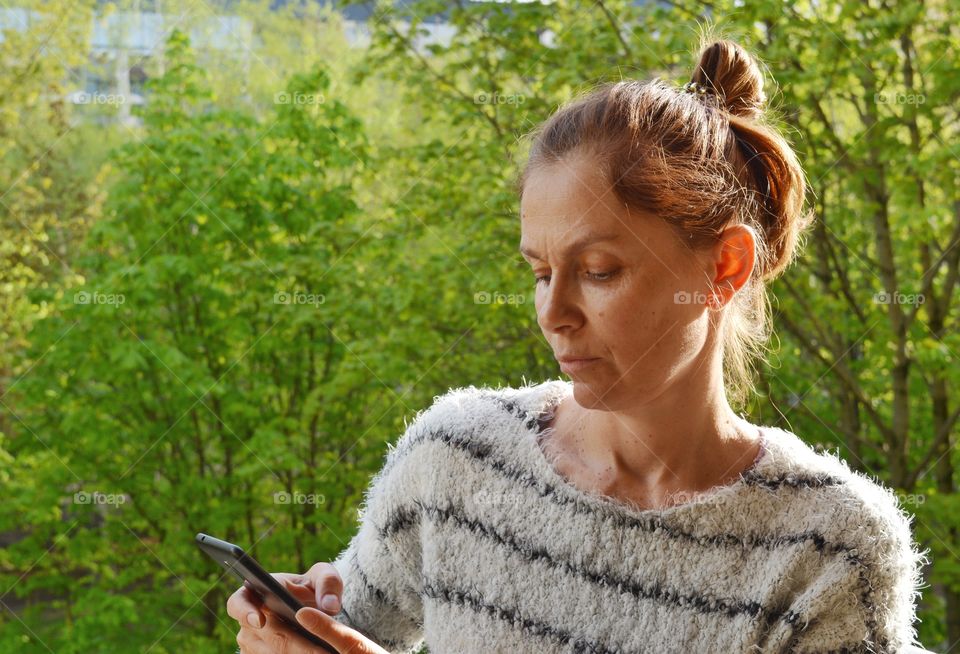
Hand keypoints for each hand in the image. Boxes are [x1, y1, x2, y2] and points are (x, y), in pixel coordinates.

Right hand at [227, 563, 387, 652]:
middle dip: (295, 644)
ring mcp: (251, 644)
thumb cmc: (312, 589)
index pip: (238, 603)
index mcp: (255, 594)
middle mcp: (248, 621)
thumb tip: (329, 604)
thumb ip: (328, 583)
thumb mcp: (323, 577)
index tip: (259, 621)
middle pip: (266, 635)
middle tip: (321, 651)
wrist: (312, 611)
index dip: (245, 612)